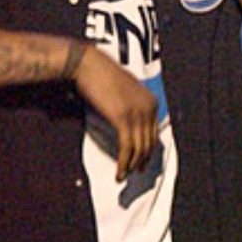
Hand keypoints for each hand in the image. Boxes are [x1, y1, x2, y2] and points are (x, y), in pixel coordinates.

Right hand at [71, 45, 157, 180]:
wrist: (88, 65)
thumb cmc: (100, 76)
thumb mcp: (123, 91)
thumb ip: (131, 106)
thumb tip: (129, 125)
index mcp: (151, 101)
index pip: (154, 133)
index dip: (148, 150)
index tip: (141, 162)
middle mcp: (149, 107)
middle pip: (149, 142)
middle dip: (142, 160)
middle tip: (134, 173)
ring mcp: (137, 113)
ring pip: (139, 148)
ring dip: (132, 166)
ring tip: (123, 177)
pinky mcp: (123, 118)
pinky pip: (127, 148)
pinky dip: (124, 163)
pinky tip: (119, 173)